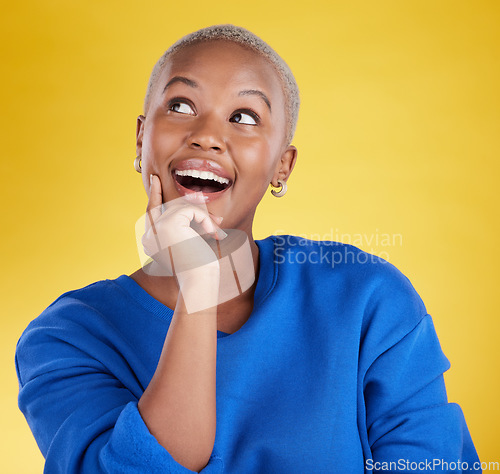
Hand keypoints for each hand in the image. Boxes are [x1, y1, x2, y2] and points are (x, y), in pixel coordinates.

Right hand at [141, 175, 224, 311]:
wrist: (199, 282)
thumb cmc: (199, 269)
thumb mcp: (189, 244)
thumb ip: (184, 226)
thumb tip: (193, 201)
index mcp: (150, 242)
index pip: (151, 212)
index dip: (154, 195)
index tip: (155, 179)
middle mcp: (149, 235)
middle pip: (170, 208)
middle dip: (192, 207)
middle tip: (212, 212)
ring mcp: (157, 229)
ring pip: (183, 208)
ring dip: (204, 218)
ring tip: (216, 231)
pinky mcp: (169, 224)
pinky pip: (191, 210)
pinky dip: (206, 220)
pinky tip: (212, 234)